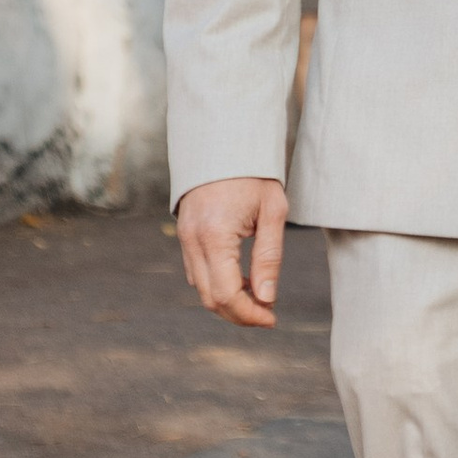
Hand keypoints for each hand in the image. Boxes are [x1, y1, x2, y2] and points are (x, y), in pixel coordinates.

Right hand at [176, 176, 289, 326]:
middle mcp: (193, 240)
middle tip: (267, 313)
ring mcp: (184, 237)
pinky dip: (217, 283)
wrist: (225, 139)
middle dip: (239, 313)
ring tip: (258, 295)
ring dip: (228, 300)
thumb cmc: (254, 173)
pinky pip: (197, 271)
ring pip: (201, 288)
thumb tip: (267, 298)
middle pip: (210, 298)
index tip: (272, 317)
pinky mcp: (184, 233)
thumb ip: (269, 257)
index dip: (249, 314)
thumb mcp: (273, 211)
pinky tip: (240, 278)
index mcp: (215, 235)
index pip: (226, 294)